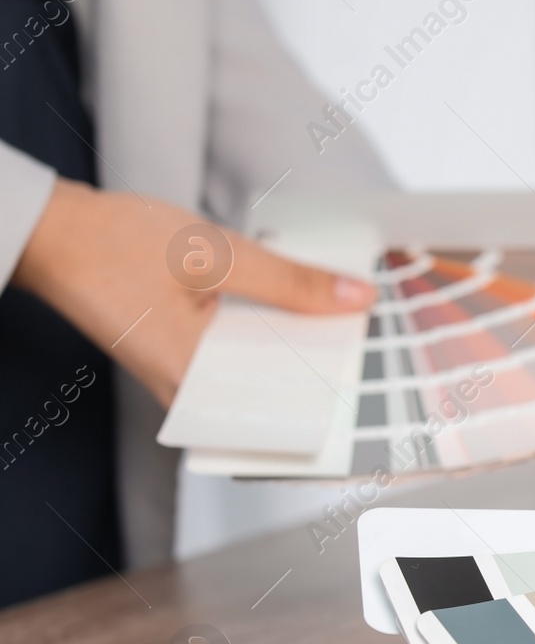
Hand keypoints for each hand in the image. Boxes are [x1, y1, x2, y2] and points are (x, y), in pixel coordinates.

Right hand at [13, 178, 374, 405]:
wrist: (53, 232)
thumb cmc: (117, 244)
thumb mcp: (218, 255)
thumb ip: (291, 281)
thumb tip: (356, 298)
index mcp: (192, 381)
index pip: (278, 411)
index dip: (329, 393)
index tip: (371, 372)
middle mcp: (185, 393)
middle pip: (271, 394)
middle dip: (317, 369)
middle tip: (364, 344)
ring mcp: (180, 379)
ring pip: (254, 377)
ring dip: (291, 353)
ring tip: (338, 329)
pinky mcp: (178, 359)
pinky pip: (233, 360)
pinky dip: (263, 339)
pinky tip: (292, 317)